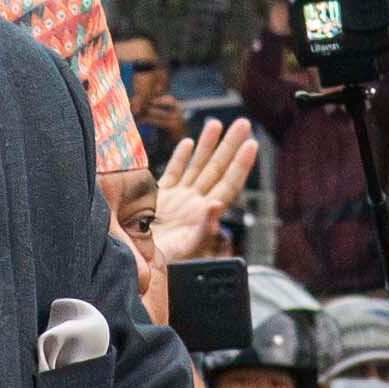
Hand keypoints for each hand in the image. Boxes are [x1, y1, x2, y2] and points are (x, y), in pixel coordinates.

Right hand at [142, 119, 261, 264]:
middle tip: (243, 124)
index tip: (252, 144)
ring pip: (197, 166)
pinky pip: (174, 173)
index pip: (229, 183)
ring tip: (217, 124)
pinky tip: (188, 143)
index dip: (240, 165)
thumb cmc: (165, 262)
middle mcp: (195, 202)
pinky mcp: (161, 198)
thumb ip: (204, 227)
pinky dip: (181, 158)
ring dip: (208, 146)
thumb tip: (217, 205)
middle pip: (217, 169)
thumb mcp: (187, 247)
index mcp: (204, 213)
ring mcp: (179, 199)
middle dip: (230, 146)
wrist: (137, 263)